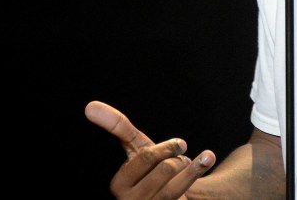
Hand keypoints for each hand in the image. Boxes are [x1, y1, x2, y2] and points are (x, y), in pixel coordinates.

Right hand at [85, 100, 215, 199]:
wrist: (167, 199)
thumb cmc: (150, 170)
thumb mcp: (136, 148)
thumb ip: (118, 127)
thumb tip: (89, 106)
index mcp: (119, 183)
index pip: (146, 158)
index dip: (167, 149)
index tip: (182, 144)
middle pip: (163, 170)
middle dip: (178, 158)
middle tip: (184, 155)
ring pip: (175, 187)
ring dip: (192, 170)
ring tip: (205, 158)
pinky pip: (181, 197)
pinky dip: (197, 178)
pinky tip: (207, 164)